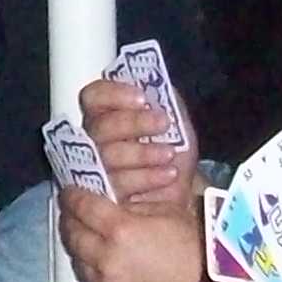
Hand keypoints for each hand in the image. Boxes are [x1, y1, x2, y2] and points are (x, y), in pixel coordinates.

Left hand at [56, 187, 204, 281]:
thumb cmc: (200, 250)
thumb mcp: (170, 212)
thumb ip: (134, 205)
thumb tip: (112, 202)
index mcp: (120, 230)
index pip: (81, 206)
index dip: (73, 196)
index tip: (71, 192)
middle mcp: (106, 260)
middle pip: (72, 234)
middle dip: (71, 220)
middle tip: (75, 213)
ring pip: (77, 262)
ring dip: (80, 248)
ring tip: (89, 238)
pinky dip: (93, 273)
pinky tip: (104, 266)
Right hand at [76, 77, 195, 205]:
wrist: (187, 193)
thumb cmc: (175, 153)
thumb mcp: (177, 121)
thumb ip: (166, 100)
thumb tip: (155, 84)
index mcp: (108, 116)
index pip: (94, 97)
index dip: (113, 94)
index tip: (142, 98)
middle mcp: (95, 141)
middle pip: (99, 126)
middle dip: (133, 123)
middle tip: (163, 123)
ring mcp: (97, 170)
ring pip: (107, 156)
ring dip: (142, 153)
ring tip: (168, 154)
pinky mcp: (105, 197)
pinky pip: (117, 185)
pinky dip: (146, 178)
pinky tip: (167, 174)